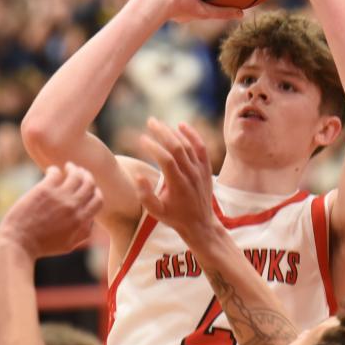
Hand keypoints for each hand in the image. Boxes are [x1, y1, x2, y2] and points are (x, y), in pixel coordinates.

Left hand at [0, 164, 101, 257]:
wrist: (19, 244)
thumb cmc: (42, 246)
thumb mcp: (68, 245)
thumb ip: (83, 233)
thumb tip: (90, 219)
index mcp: (80, 220)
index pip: (98, 199)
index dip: (95, 191)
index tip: (88, 188)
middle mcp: (73, 207)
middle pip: (89, 183)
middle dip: (87, 176)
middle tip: (80, 172)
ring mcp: (59, 197)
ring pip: (75, 175)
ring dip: (73, 168)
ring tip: (68, 167)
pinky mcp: (44, 190)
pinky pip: (56, 172)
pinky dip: (55, 169)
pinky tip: (51, 172)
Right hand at [135, 118, 222, 249]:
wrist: (200, 223)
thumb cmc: (174, 217)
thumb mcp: (156, 211)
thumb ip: (145, 195)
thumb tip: (138, 176)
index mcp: (178, 184)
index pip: (165, 159)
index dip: (153, 147)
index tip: (141, 139)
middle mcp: (191, 175)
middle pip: (177, 147)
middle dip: (162, 132)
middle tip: (150, 121)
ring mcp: (200, 170)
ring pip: (188, 145)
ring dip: (173, 132)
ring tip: (159, 123)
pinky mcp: (206, 168)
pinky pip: (201, 147)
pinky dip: (192, 135)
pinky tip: (181, 125)